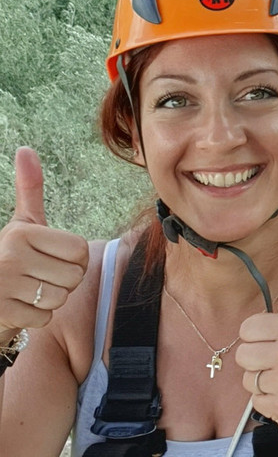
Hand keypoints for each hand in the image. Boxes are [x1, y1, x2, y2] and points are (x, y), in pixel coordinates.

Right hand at [0, 147, 89, 336]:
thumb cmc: (12, 256)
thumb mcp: (22, 223)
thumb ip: (29, 189)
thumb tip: (25, 149)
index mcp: (21, 232)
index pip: (80, 250)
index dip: (73, 258)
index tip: (51, 257)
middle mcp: (10, 257)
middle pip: (74, 275)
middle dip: (63, 280)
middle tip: (41, 276)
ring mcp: (3, 287)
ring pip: (60, 297)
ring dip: (50, 299)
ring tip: (29, 290)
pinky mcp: (1, 313)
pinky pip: (44, 318)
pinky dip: (36, 316)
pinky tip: (20, 305)